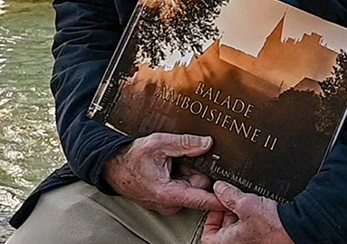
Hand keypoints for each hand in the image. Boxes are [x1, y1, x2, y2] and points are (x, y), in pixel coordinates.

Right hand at [102, 133, 225, 215]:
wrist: (111, 166)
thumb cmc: (130, 158)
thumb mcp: (158, 143)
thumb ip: (185, 143)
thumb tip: (207, 144)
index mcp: (169, 194)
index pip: (202, 199)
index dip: (220, 197)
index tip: (234, 197)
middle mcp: (170, 203)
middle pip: (199, 186)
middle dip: (196, 169)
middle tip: (180, 157)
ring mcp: (168, 202)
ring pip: (191, 185)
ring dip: (186, 170)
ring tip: (170, 160)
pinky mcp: (167, 199)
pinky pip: (182, 186)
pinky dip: (180, 174)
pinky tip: (168, 165)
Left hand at [201, 181, 295, 243]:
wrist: (297, 230)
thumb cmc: (273, 226)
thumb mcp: (245, 204)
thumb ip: (228, 195)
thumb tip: (219, 188)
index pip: (207, 235)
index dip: (212, 218)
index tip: (218, 206)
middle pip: (224, 231)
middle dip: (228, 214)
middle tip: (235, 202)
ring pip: (237, 230)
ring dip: (241, 216)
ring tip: (250, 206)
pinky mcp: (262, 241)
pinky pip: (250, 231)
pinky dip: (252, 221)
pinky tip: (260, 212)